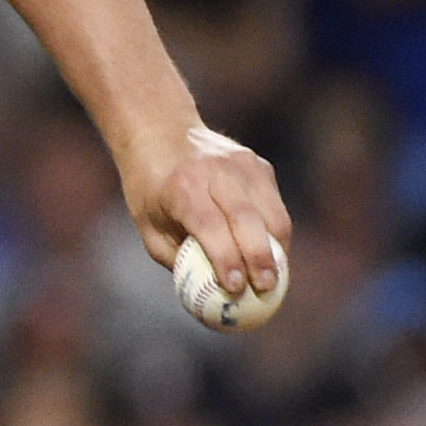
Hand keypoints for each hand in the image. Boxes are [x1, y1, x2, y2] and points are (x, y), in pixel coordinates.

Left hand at [123, 121, 289, 300]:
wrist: (162, 132)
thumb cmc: (150, 189)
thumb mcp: (148, 225)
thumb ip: (176, 257)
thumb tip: (206, 293)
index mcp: (182, 187)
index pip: (211, 226)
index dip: (226, 258)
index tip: (235, 288)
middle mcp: (216, 172)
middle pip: (248, 219)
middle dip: (261, 258)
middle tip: (266, 289)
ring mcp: (243, 165)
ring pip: (271, 213)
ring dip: (277, 249)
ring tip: (273, 278)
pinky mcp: (259, 165)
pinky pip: (273, 205)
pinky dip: (275, 232)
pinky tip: (269, 253)